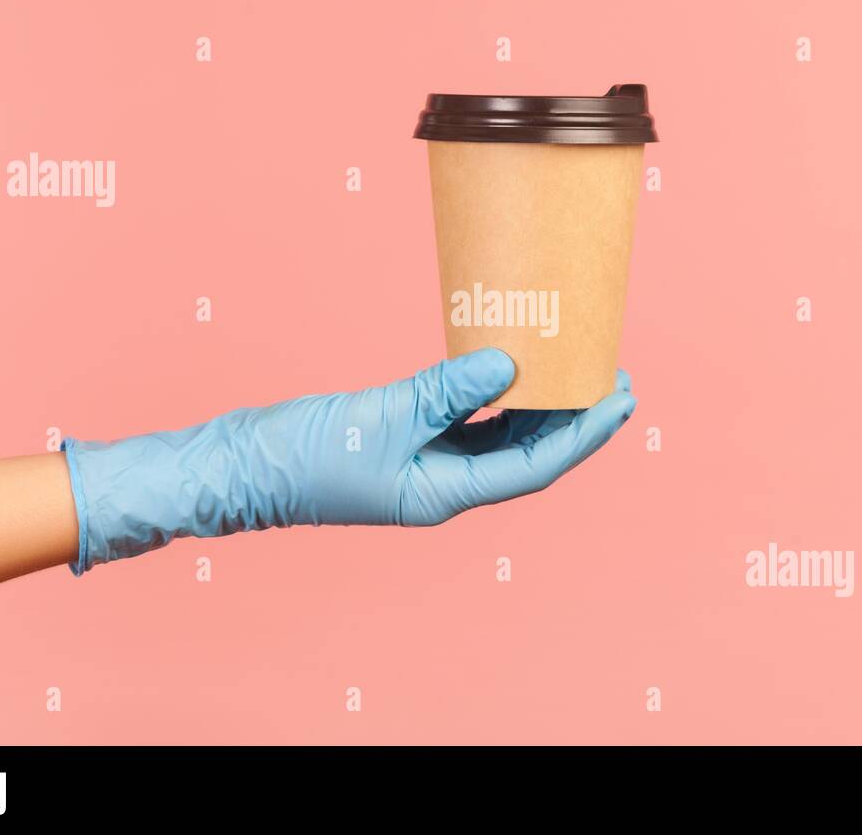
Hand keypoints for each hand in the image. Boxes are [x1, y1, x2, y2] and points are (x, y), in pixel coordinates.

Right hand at [63, 348, 635, 572]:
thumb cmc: (303, 453)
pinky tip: (511, 368)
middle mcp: (445, 486)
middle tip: (614, 377)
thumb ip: (447, 390)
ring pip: (500, 439)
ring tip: (574, 369)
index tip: (619, 398)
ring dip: (539, 409)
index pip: (533, 466)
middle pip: (526, 455)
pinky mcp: (408, 443)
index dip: (582, 434)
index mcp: (445, 495)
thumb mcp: (381, 417)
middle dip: (574, 421)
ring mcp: (427, 466)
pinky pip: (468, 422)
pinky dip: (494, 398)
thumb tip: (509, 366)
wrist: (242, 465)